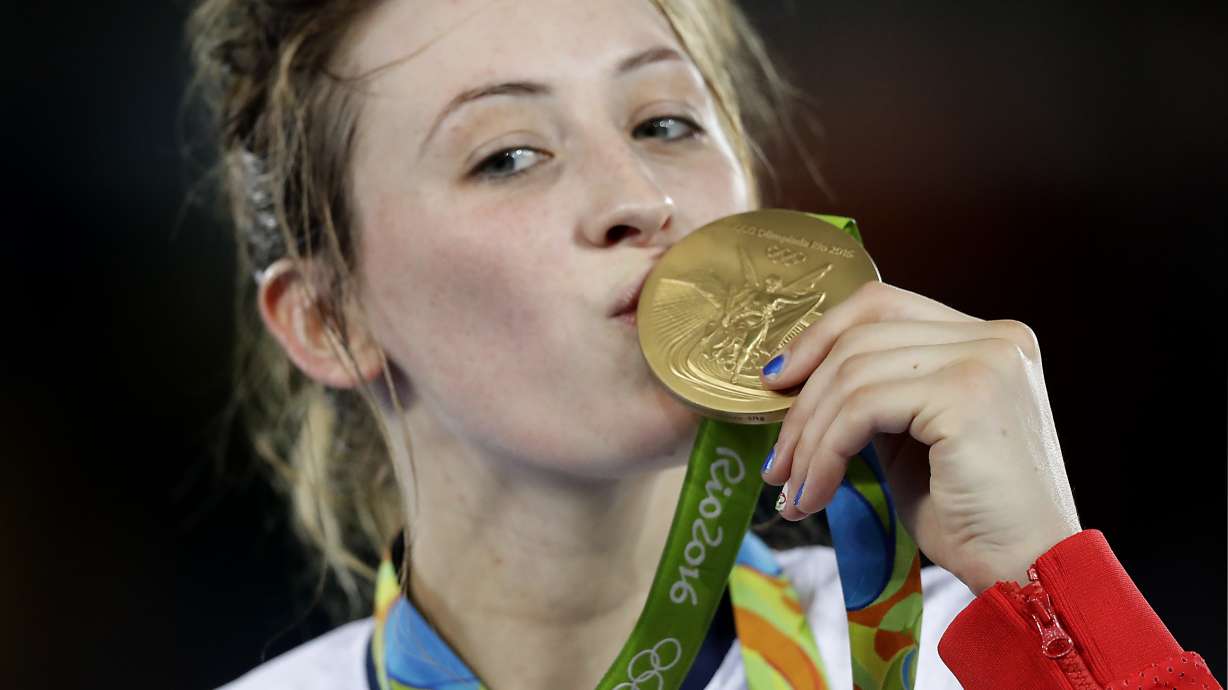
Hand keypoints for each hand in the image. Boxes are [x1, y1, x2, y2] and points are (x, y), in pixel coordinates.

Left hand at [758, 281, 1081, 593]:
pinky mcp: (966, 394)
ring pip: (853, 374)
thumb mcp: (914, 439)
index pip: (882, 306)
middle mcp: (994, 337)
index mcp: (988, 339)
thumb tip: (795, 379)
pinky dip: (825, 454)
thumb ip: (876, 395)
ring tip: (791, 488)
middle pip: (861, 336)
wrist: (1028, 574)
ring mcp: (985, 359)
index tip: (777, 382)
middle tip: (777, 460)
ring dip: (808, 438)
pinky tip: (815, 494)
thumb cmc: (972, 519)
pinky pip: (862, 410)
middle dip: (804, 400)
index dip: (819, 337)